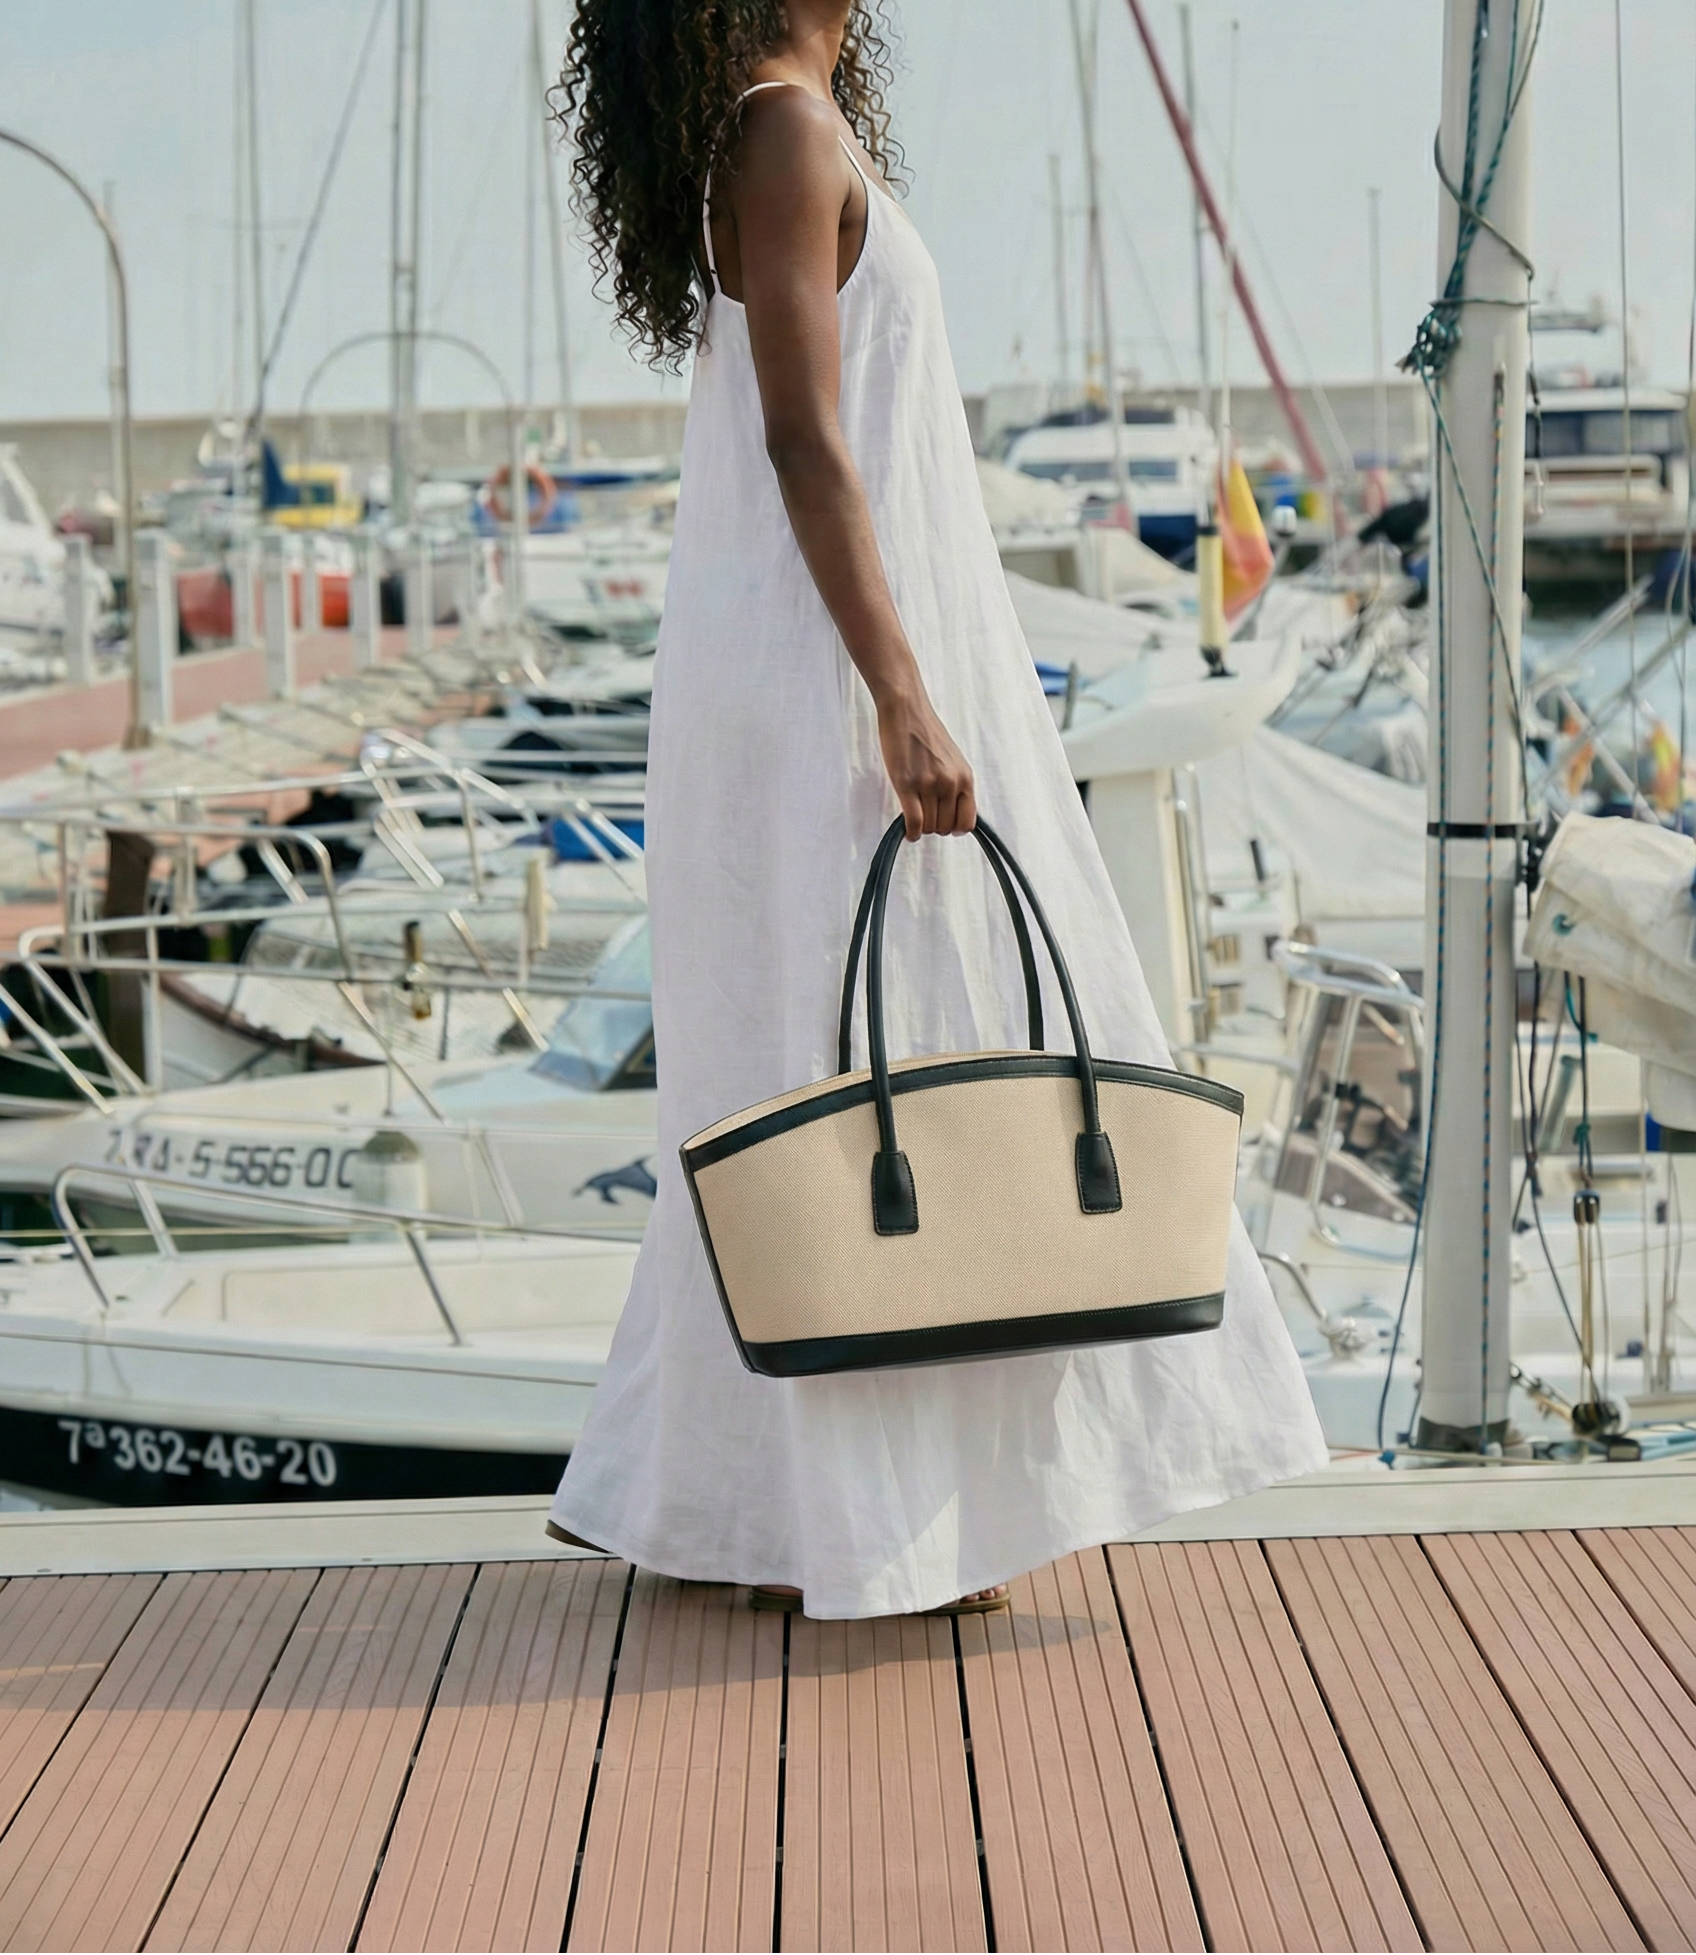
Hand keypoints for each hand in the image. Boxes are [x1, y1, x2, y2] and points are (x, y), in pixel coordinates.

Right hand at [877, 689, 976, 839]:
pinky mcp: (907, 784)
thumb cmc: (926, 733)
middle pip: (945, 827)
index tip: (945, 824)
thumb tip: (952, 812)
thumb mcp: (952, 760)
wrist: (906, 710)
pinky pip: (914, 822)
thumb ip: (956, 784)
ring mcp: (929, 784)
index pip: (967, 821)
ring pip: (928, 826)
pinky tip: (908, 831)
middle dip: (934, 827)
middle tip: (924, 817)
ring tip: (914, 818)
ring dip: (921, 828)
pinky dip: (911, 832)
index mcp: (965, 777)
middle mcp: (950, 783)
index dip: (954, 828)